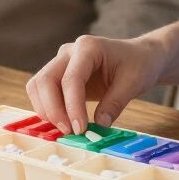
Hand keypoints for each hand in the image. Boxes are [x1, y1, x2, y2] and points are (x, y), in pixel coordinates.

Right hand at [26, 34, 166, 135]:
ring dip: (47, 110)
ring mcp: (61, 62)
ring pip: (38, 86)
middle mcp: (69, 51)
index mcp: (88, 47)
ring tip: (66, 129)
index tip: (79, 129)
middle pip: (46, 80)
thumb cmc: (138, 64)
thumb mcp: (134, 83)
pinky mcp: (59, 75)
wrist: (140, 57)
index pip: (71, 78)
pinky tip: (63, 123)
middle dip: (53, 109)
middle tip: (69, 132)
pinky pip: (43, 92)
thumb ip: (115, 103)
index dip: (72, 106)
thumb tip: (99, 125)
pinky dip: (48, 109)